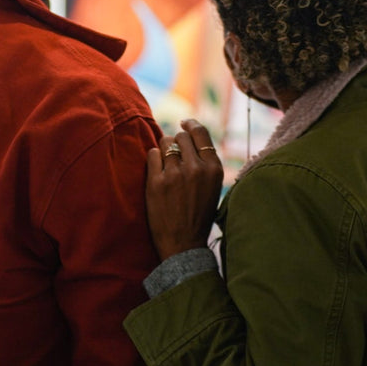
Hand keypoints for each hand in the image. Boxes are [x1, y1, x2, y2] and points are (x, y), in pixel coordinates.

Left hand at [145, 119, 223, 259]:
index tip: (184, 122)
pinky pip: (152, 154)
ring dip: (164, 148)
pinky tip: (157, 172)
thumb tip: (190, 136)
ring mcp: (175, 175)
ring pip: (165, 142)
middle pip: (181, 136)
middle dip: (176, 141)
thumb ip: (205, 163)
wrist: (183, 243)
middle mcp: (196, 169)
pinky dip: (153, 159)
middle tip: (174, 153)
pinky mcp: (156, 182)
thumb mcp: (212, 187)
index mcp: (214, 169)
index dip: (191, 124)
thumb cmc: (198, 215)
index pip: (201, 133)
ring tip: (166, 164)